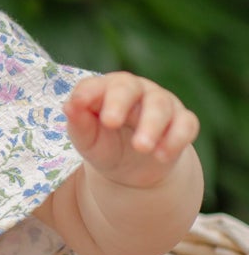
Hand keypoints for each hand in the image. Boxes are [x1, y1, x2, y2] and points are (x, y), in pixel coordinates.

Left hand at [64, 72, 199, 189]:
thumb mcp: (88, 140)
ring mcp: (161, 103)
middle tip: (110, 122)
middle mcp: (135, 90)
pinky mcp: (182, 121)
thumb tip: (69, 107)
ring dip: (151, 125)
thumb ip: (79, 124)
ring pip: (159, 105)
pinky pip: (186, 123)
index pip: (96, 85)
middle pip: (128, 87)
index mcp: (106, 89)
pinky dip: (176, 138)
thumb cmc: (105, 145)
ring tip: (141, 148)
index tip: (79, 105)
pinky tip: (162, 156)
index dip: (88, 93)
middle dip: (119, 103)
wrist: (135, 169)